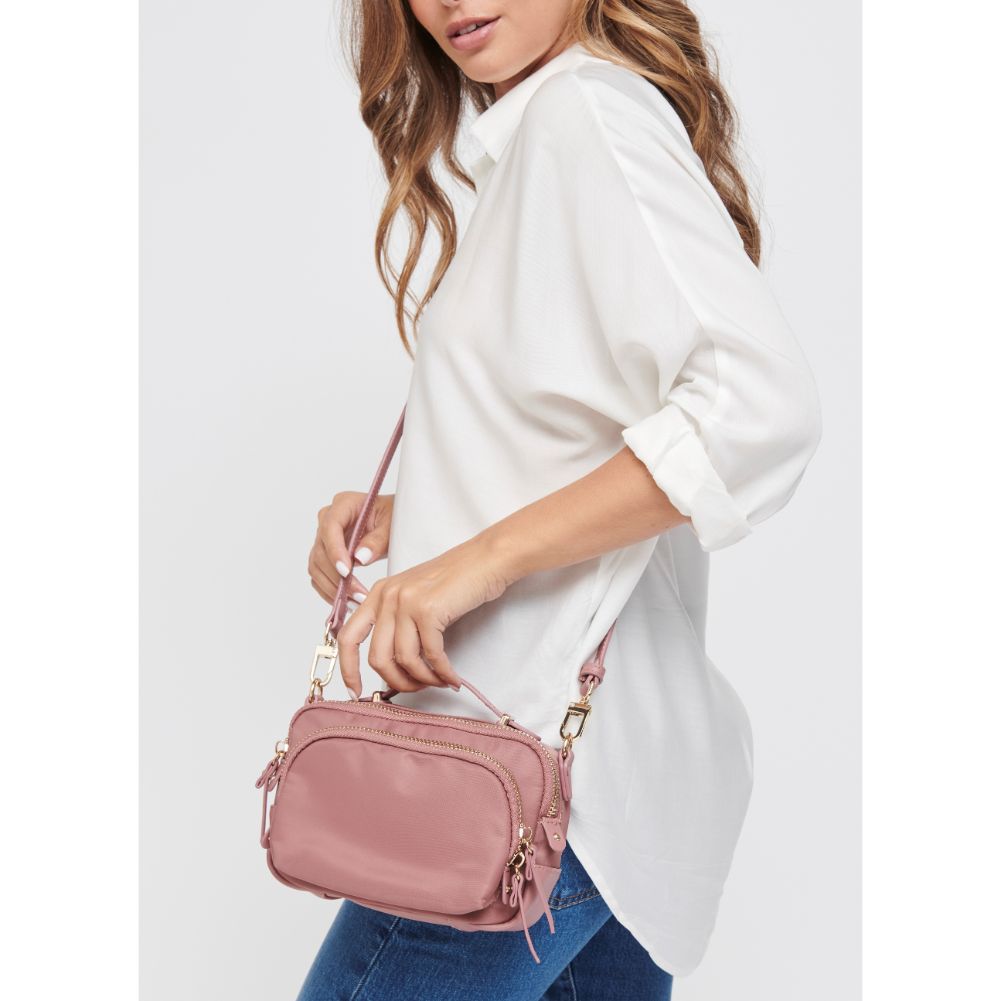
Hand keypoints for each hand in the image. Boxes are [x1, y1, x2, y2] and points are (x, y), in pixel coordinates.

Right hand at [308, 492, 394, 605]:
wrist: (393, 523)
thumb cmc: (394, 518)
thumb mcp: (392, 526)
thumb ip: (377, 540)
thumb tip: (359, 558)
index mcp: (345, 504)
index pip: (330, 526)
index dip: (335, 550)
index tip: (347, 571)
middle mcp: (328, 519)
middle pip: (321, 550)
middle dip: (336, 576)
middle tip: (357, 594)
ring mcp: (324, 538)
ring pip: (316, 566)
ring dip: (332, 587)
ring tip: (355, 600)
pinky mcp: (325, 555)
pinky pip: (319, 575)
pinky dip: (329, 590)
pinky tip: (346, 601)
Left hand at [335, 535, 510, 697]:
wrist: (487, 558)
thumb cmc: (457, 578)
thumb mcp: (415, 595)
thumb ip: (398, 623)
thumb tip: (392, 666)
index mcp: (378, 594)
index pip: (348, 636)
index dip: (347, 669)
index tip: (355, 690)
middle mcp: (387, 596)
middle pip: (377, 658)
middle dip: (397, 682)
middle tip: (416, 689)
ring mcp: (406, 602)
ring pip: (405, 660)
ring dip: (424, 679)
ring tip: (439, 681)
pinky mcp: (429, 610)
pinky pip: (432, 655)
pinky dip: (443, 673)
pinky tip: (453, 678)